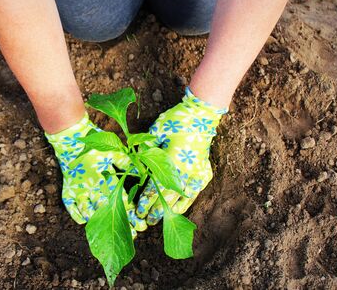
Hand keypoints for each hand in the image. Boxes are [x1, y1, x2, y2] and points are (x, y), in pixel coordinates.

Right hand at [46, 113, 146, 236]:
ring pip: (90, 212)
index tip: (141, 223)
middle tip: (134, 235)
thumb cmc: (95, 144)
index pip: (121, 200)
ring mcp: (79, 190)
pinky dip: (78, 215)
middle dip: (122, 223)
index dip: (132, 213)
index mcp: (105, 178)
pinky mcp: (68, 190)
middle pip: (109, 210)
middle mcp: (92, 186)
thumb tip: (143, 172)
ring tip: (112, 233)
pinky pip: (72, 207)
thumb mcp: (114, 151)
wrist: (71, 138)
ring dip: (102, 223)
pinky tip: (86, 221)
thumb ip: (128, 163)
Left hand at [136, 87, 226, 224]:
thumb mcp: (156, 133)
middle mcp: (186, 172)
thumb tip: (133, 164)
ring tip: (160, 220)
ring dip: (170, 211)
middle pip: (168, 198)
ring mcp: (197, 174)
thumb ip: (145, 150)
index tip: (137, 209)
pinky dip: (185, 203)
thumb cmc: (176, 121)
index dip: (146, 200)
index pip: (156, 188)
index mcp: (172, 162)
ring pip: (182, 199)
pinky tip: (177, 210)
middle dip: (156, 211)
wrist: (201, 115)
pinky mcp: (204, 173)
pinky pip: (194, 193)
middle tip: (145, 220)